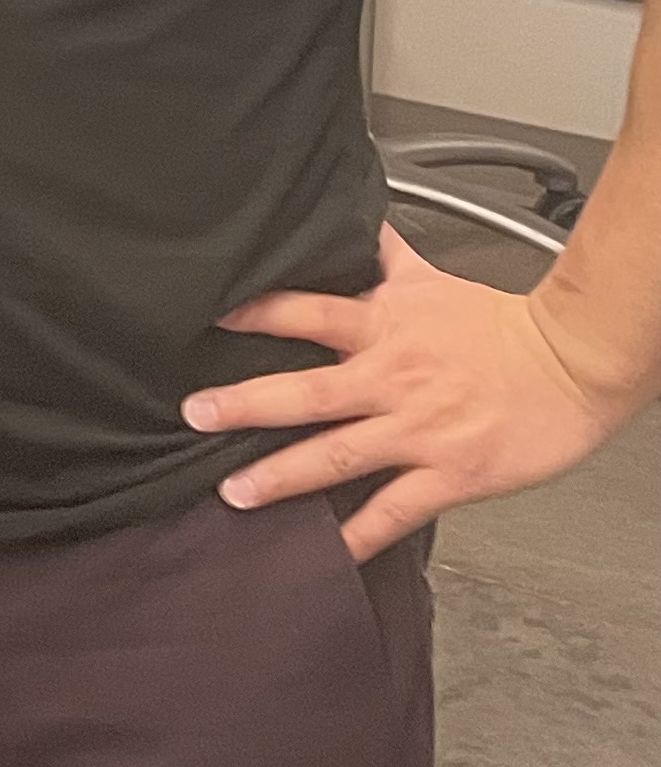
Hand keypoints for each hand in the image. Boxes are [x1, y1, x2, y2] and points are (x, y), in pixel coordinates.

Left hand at [185, 224, 632, 557]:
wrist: (571, 365)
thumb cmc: (501, 325)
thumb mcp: (430, 279)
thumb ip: (380, 254)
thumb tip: (346, 214)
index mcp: (382, 327)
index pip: (304, 312)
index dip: (254, 313)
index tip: (207, 319)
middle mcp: (390, 380)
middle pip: (306, 393)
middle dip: (245, 406)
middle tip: (194, 415)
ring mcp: (417, 432)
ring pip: (337, 456)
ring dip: (281, 477)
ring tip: (234, 494)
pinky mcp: (449, 476)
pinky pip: (394, 511)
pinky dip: (359, 534)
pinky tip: (325, 552)